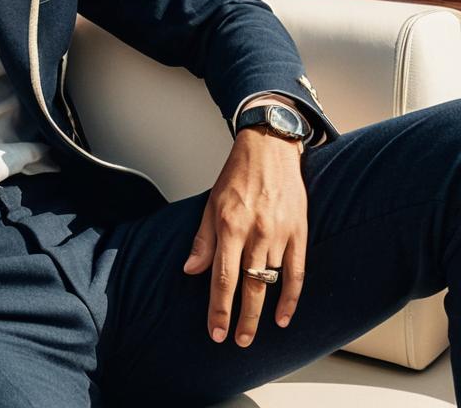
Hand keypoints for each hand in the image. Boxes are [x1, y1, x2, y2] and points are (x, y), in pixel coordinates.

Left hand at [182, 127, 306, 347]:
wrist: (269, 148)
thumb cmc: (236, 175)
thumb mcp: (211, 202)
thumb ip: (203, 239)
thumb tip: (191, 270)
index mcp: (229, 224)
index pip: (222, 276)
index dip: (219, 308)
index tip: (216, 332)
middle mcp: (255, 231)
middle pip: (249, 285)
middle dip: (241, 318)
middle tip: (236, 342)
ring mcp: (279, 233)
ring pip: (271, 281)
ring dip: (262, 310)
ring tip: (252, 331)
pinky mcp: (299, 232)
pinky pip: (297, 273)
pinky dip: (291, 298)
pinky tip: (283, 316)